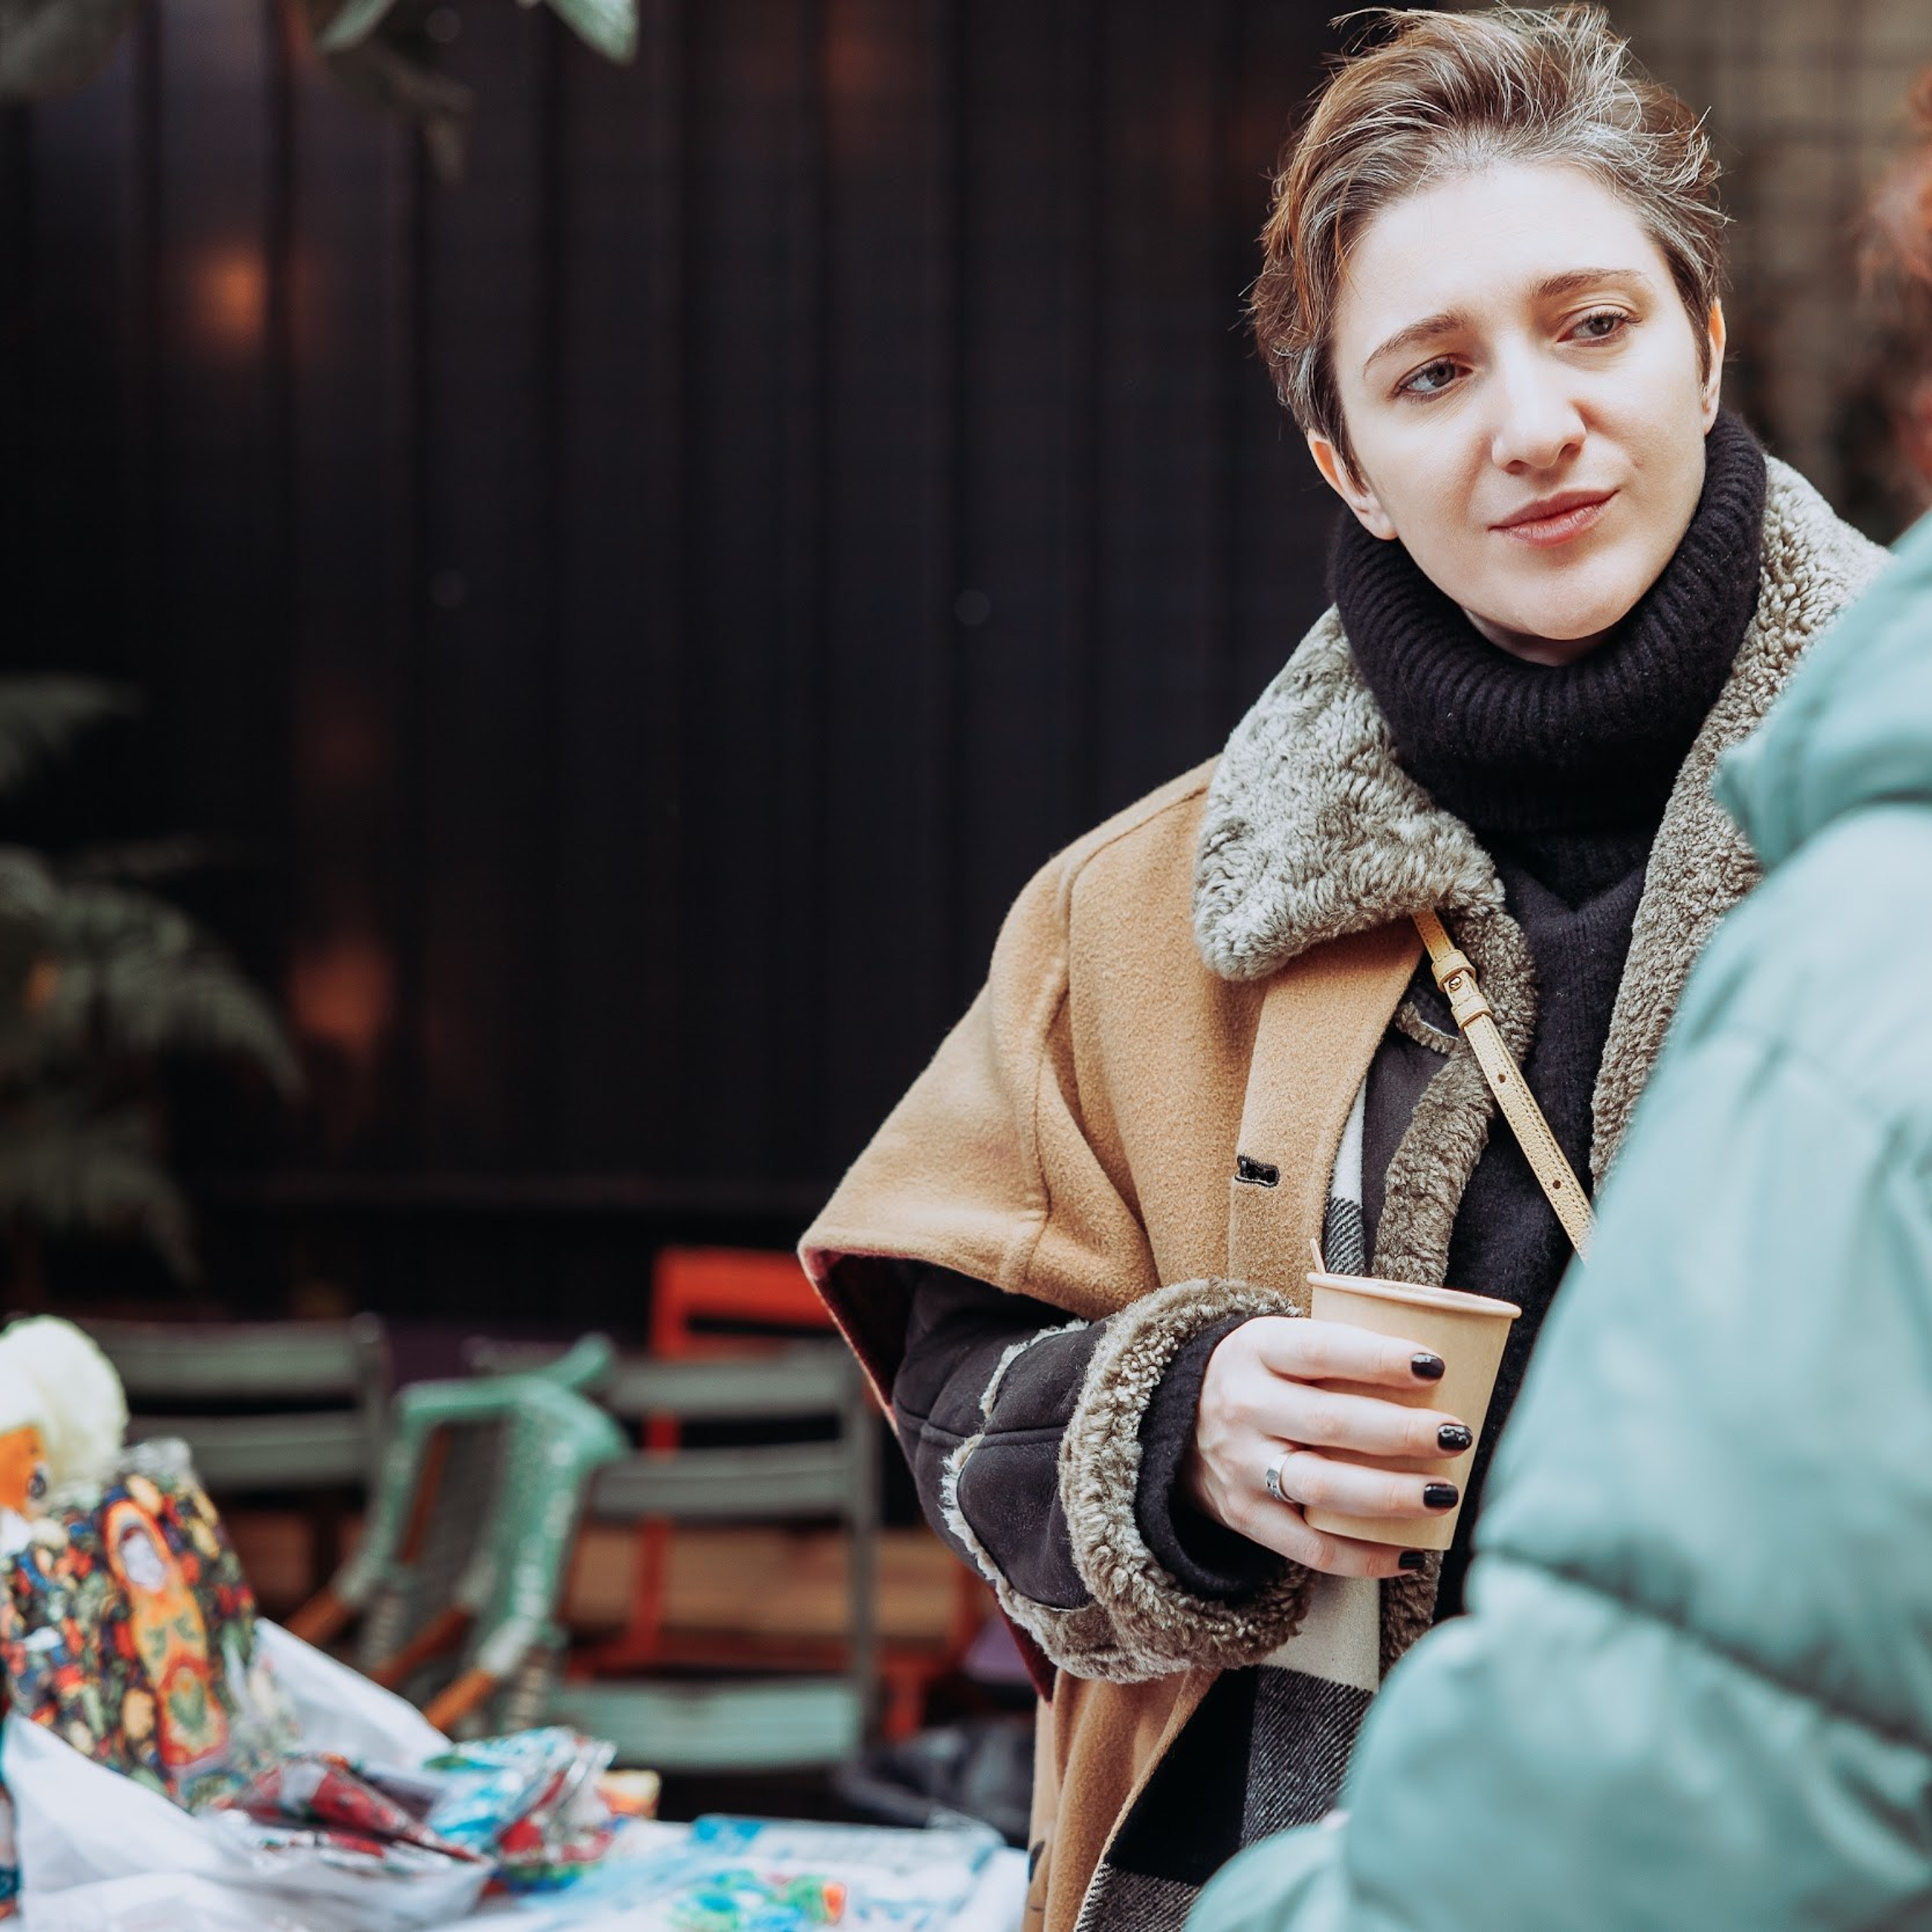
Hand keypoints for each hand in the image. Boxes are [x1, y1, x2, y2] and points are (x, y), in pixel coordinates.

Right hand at [1184, 1315, 1469, 1578]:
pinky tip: (1409, 1554)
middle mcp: (1243, 1405)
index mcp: (1256, 1349)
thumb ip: (1341, 1351)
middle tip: (1456, 1434)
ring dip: (1390, 1494)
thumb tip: (1445, 1367)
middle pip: (1330, 1422)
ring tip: (1444, 1495)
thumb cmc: (1263, 1377)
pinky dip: (1362, 1557)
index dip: (1378, 1358)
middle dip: (1402, 1432)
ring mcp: (1240, 1464)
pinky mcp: (1243, 1515)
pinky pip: (1307, 1547)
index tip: (1434, 1365)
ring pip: (1321, 1486)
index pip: (1321, 1350)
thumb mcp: (1280, 1342)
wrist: (1178, 1421)